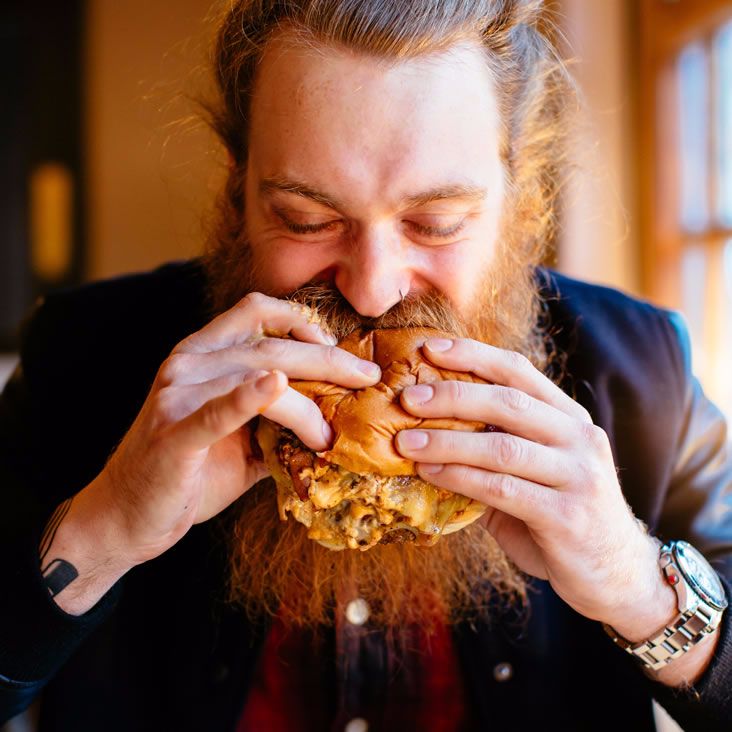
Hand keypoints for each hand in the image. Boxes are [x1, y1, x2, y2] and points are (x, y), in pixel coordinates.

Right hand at [91, 292, 380, 566]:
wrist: (129, 515)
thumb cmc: (190, 472)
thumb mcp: (240, 438)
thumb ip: (279, 419)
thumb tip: (337, 419)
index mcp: (202, 353)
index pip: (256, 311)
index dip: (302, 320)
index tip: (338, 346)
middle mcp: (187, 362)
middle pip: (269, 344)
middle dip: (326, 358)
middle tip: (366, 378)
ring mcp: (177, 394)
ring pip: (256, 374)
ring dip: (306, 404)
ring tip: (332, 434)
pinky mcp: (173, 432)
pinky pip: (216, 410)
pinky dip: (248, 397)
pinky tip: (275, 388)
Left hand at [395, 337, 675, 634]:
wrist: (617, 575)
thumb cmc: (560, 515)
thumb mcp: (533, 472)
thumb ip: (495, 448)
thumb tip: (425, 428)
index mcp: (569, 417)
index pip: (518, 371)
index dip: (473, 355)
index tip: (429, 348)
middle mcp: (580, 437)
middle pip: (509, 402)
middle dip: (453, 395)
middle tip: (408, 397)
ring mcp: (579, 475)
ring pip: (501, 446)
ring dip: (447, 441)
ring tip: (405, 441)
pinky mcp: (568, 516)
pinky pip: (502, 490)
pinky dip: (460, 479)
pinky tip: (429, 475)